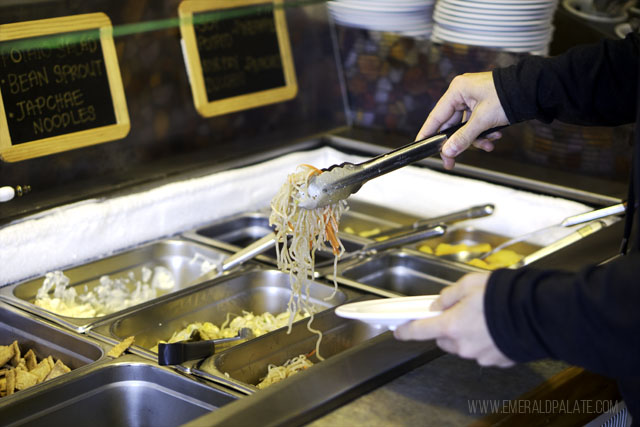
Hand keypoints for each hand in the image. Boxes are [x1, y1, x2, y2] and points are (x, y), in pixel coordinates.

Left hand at [394, 272, 513, 367]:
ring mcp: (480, 356)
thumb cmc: (503, 296)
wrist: (537, 313)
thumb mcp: (469, 283)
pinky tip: (497, 328)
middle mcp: (462, 345)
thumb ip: (449, 295)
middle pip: (444, 339)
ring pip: (464, 346)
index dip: (406, 330)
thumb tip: (438, 303)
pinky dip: (486, 341)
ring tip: (484, 317)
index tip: (399, 331)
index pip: (419, 331)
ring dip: (468, 334)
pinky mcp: (497, 361)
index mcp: (451, 326)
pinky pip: (484, 351)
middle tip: (461, 311)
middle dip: (447, 327)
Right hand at [417, 72, 509, 169]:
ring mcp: (473, 100)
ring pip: (465, 127)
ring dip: (475, 139)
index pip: (436, 116)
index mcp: (457, 91)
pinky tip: (494, 138)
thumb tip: (448, 151)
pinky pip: (476, 125)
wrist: (534, 90)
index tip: (420, 146)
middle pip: (450, 125)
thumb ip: (463, 137)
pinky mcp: (483, 106)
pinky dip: (483, 134)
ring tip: (487, 144)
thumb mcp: (483, 120)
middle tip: (451, 162)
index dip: (427, 133)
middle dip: (458, 143)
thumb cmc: (508, 95)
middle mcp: (462, 94)